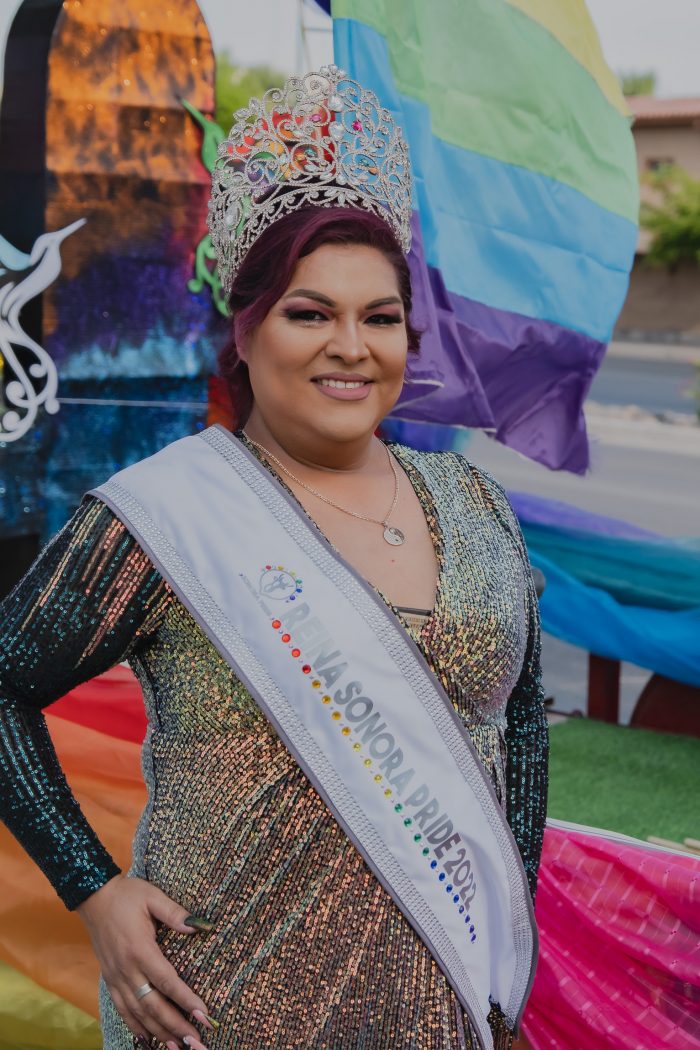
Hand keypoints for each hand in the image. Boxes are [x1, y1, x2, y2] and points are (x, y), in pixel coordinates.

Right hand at [77, 874, 215, 1047]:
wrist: (94, 897)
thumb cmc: (127, 895)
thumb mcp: (153, 896)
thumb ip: (175, 912)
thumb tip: (200, 926)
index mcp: (140, 949)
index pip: (167, 981)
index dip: (186, 1000)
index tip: (204, 1015)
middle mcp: (127, 969)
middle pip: (153, 1004)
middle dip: (175, 1025)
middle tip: (196, 1042)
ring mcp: (116, 976)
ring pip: (138, 1012)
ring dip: (158, 1031)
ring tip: (176, 1048)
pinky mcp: (109, 979)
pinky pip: (122, 1008)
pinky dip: (134, 1025)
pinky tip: (146, 1038)